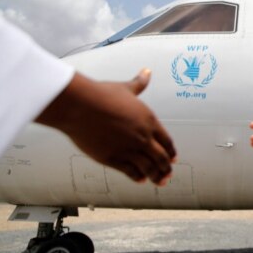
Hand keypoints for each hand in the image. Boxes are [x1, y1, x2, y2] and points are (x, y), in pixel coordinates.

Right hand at [36, 69, 176, 185]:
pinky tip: (141, 180)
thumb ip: (139, 84)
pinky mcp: (113, 158)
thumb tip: (147, 71)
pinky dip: (138, 177)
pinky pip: (131, 171)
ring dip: (156, 176)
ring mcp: (129, 149)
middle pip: (161, 157)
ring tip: (160, 181)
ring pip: (149, 167)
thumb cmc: (101, 94)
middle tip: (169, 174)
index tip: (173, 158)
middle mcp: (142, 137)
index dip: (171, 151)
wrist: (80, 105)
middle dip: (166, 167)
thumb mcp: (125, 88)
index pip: (167, 141)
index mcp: (149, 121)